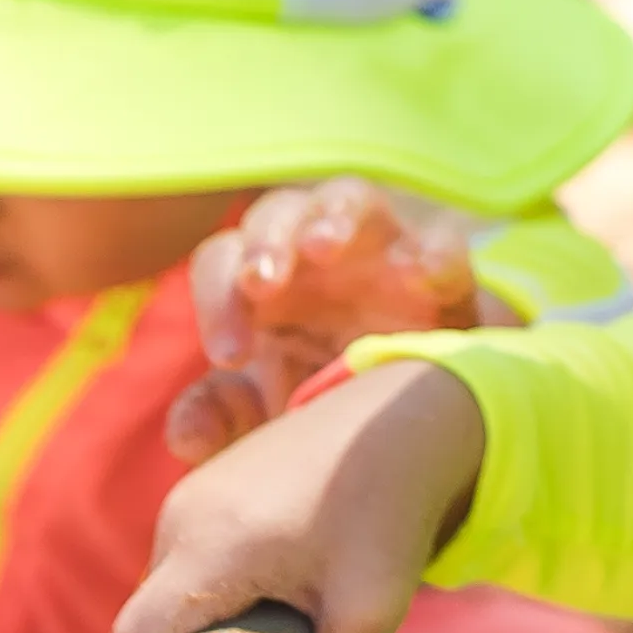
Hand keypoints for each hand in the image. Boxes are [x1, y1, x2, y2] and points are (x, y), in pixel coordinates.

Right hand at [116, 358, 486, 632]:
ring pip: (176, 593)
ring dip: (222, 623)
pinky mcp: (209, 486)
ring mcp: (192, 496)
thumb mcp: (376, 607)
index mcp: (207, 545)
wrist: (402, 416)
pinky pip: (194, 562)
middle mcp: (182, 516)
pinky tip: (295, 580)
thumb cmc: (388, 508)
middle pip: (158, 624)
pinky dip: (230, 590)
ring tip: (298, 614)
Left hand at [164, 179, 477, 463]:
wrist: (415, 417)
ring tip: (323, 246)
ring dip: (334, 217)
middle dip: (267, 240)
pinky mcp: (445, 275)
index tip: (229, 354)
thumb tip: (186, 433)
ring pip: (351, 200)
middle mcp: (315, 252)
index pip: (222, 262)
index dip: (216, 298)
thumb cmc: (324, 399)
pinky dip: (433, 253)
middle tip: (260, 282)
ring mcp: (381, 251)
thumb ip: (222, 420)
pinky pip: (443, 246)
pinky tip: (421, 274)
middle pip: (278, 212)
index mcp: (263, 283)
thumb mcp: (267, 421)